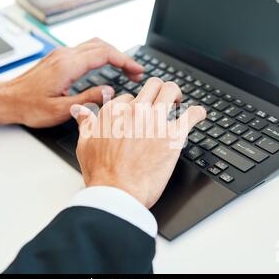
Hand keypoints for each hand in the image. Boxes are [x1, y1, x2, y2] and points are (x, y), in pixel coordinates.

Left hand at [0, 38, 143, 127]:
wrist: (6, 100)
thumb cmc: (29, 106)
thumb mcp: (61, 109)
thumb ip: (88, 99)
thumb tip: (109, 92)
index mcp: (68, 66)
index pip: (104, 54)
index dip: (125, 60)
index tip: (137, 70)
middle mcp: (65, 55)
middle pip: (101, 46)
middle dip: (122, 56)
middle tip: (136, 72)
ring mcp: (60, 54)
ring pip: (94, 45)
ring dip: (112, 54)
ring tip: (125, 69)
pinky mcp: (58, 58)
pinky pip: (85, 50)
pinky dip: (101, 55)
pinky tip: (106, 66)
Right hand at [71, 78, 206, 208]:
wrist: (118, 193)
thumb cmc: (102, 174)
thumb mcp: (85, 145)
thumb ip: (86, 124)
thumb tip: (80, 111)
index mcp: (114, 112)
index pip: (129, 97)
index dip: (135, 106)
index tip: (139, 115)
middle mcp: (135, 111)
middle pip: (153, 85)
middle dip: (158, 90)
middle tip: (163, 101)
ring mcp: (155, 121)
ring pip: (171, 90)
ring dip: (176, 94)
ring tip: (177, 104)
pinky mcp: (173, 135)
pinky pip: (192, 114)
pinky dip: (198, 113)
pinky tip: (198, 115)